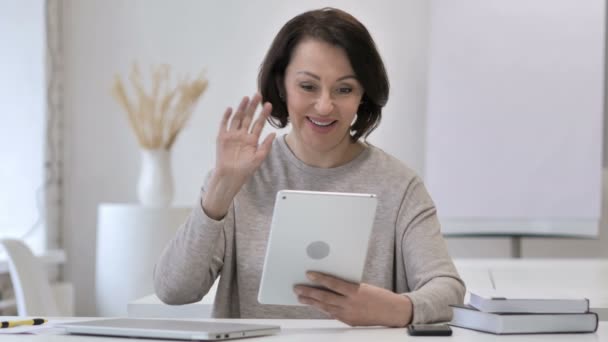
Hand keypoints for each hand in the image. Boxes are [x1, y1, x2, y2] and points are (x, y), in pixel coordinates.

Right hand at [202, 93, 275, 218]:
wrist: (230, 177)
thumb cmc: (245, 170)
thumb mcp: (259, 158)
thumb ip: (266, 145)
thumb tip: (274, 133)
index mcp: (252, 139)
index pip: (259, 123)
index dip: (263, 114)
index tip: (269, 105)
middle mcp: (242, 135)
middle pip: (248, 117)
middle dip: (253, 106)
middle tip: (258, 95)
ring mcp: (232, 135)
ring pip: (237, 118)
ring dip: (241, 108)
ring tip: (246, 98)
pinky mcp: (222, 137)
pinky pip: (224, 125)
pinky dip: (226, 117)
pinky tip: (230, 109)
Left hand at [294, 272, 412, 326]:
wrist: (393, 312)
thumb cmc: (380, 296)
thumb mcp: (364, 286)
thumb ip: (348, 285)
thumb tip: (331, 281)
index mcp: (355, 291)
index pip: (333, 283)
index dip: (319, 278)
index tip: (308, 274)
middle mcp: (350, 304)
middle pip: (325, 297)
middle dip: (309, 292)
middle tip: (297, 288)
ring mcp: (349, 314)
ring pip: (325, 307)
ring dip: (312, 302)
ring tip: (301, 298)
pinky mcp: (349, 321)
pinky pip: (332, 314)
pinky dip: (323, 309)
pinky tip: (315, 306)